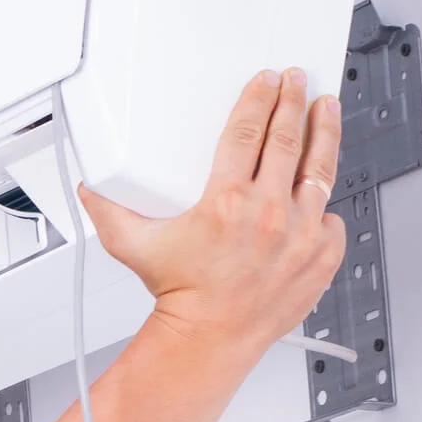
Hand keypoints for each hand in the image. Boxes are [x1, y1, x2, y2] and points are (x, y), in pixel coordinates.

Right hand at [79, 68, 346, 359]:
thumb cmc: (179, 296)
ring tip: (326, 109)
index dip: (258, 99)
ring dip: (325, 133)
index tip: (265, 82)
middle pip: (287, 139)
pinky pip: (331, 217)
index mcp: (225, 203)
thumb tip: (89, 188)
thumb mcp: (135, 246)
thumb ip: (108, 211)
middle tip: (296, 83)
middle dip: (292, 103)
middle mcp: (268, 214)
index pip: (248, 132)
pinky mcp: (321, 256)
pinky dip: (323, 204)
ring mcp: (300, 235)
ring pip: (321, 169)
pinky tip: (318, 189)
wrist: (209, 339)